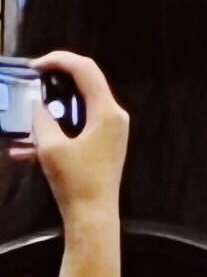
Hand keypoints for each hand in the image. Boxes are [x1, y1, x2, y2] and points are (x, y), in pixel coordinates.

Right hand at [15, 52, 127, 224]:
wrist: (92, 215)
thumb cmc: (76, 182)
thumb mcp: (51, 149)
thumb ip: (42, 121)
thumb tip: (37, 105)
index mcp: (107, 111)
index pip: (87, 70)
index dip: (61, 61)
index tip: (37, 64)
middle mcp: (114, 116)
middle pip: (85, 86)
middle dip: (55, 82)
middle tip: (32, 81)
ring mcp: (110, 131)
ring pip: (77, 110)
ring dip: (50, 112)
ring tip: (24, 116)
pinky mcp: (102, 145)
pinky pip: (76, 130)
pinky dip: (54, 133)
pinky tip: (23, 149)